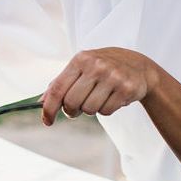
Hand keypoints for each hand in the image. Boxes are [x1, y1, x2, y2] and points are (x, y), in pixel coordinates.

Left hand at [41, 47, 157, 125]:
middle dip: (72, 110)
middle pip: (72, 102)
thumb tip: (41, 102)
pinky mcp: (127, 89)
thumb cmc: (104, 67)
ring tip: (98, 97)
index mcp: (81, 59)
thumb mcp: (82, 67)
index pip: (58, 88)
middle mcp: (97, 66)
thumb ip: (62, 82)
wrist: (139, 65)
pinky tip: (112, 98)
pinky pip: (106, 112)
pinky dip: (106, 110)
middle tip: (77, 108)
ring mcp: (113, 77)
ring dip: (91, 109)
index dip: (49, 108)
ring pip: (89, 109)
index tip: (47, 121)